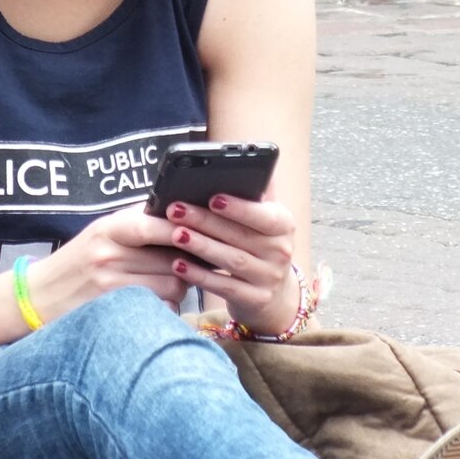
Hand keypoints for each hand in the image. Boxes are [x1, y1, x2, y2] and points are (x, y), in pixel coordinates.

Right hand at [27, 205, 187, 323]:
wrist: (36, 297)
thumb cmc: (77, 262)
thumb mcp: (100, 233)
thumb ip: (137, 222)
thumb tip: (182, 211)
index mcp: (108, 229)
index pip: (151, 225)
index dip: (181, 228)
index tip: (202, 229)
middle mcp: (108, 256)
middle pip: (171, 260)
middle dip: (187, 262)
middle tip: (188, 263)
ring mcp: (111, 287)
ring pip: (172, 287)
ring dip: (179, 287)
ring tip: (170, 283)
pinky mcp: (115, 314)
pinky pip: (160, 310)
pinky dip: (166, 308)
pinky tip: (155, 303)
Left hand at [164, 195, 300, 332]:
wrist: (275, 293)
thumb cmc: (261, 243)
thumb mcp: (266, 217)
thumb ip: (257, 192)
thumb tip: (252, 158)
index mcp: (284, 224)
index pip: (264, 215)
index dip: (239, 207)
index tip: (213, 197)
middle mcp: (281, 251)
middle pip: (239, 235)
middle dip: (205, 222)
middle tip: (176, 209)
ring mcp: (269, 278)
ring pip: (230, 260)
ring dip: (200, 246)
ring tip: (175, 233)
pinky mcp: (254, 300)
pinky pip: (223, 286)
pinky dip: (200, 276)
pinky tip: (178, 264)